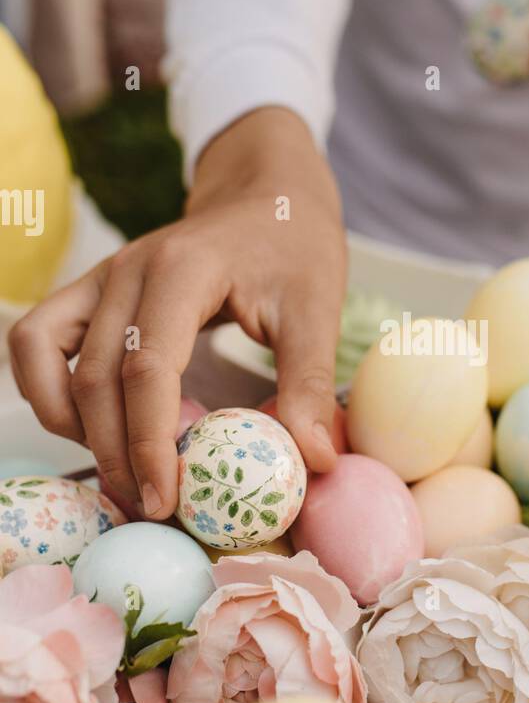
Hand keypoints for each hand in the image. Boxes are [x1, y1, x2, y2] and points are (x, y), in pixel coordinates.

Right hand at [9, 108, 345, 518]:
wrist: (267, 195)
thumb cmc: (294, 248)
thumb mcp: (317, 309)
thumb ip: (311, 383)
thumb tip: (317, 460)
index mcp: (181, 269)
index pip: (146, 368)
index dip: (148, 442)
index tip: (167, 499)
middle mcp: (126, 270)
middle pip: (94, 377)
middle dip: (113, 452)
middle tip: (151, 506)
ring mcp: (101, 278)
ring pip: (48, 359)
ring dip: (71, 424)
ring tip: (120, 471)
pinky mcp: (92, 292)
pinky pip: (37, 341)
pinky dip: (46, 390)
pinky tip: (88, 428)